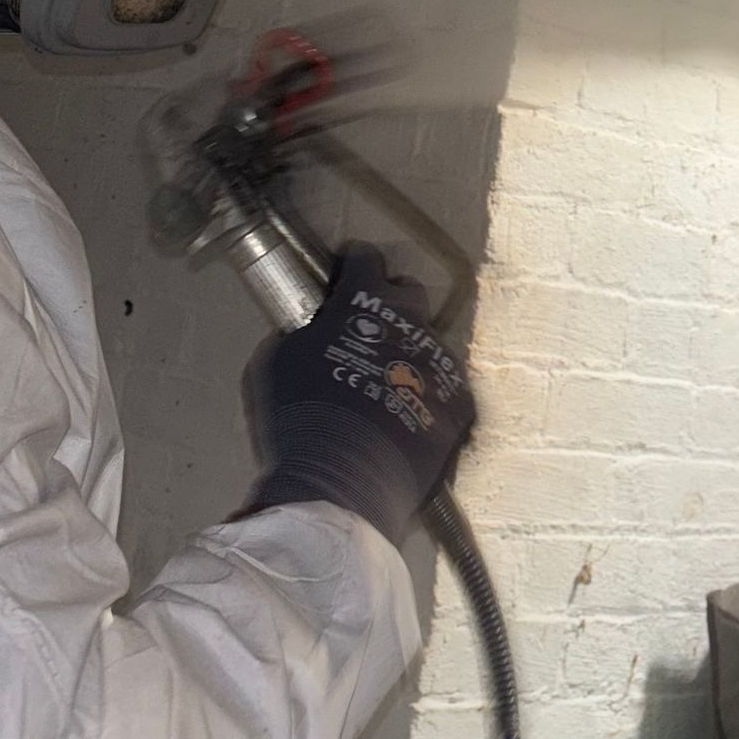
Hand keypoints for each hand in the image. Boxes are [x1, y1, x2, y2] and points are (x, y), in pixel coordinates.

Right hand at [247, 246, 474, 543]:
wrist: (345, 479)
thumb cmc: (301, 413)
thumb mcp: (279, 360)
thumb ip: (303, 334)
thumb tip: (312, 333)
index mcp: (364, 300)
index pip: (366, 259)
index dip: (353, 264)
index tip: (343, 274)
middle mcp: (409, 320)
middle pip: (408, 292)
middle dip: (391, 302)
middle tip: (368, 328)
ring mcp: (439, 361)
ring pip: (427, 343)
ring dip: (407, 355)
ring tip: (385, 385)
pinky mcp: (459, 403)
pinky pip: (444, 388)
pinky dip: (426, 396)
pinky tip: (406, 416)